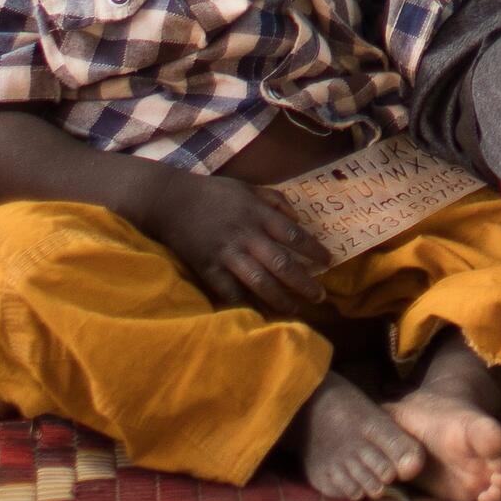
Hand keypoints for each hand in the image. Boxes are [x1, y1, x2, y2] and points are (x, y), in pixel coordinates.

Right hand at [148, 173, 330, 316]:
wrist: (170, 200)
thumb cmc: (213, 193)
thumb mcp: (248, 187)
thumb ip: (275, 200)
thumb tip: (299, 217)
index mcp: (258, 214)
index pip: (293, 234)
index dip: (314, 250)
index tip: (329, 261)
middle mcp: (246, 235)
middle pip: (281, 263)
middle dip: (303, 282)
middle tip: (320, 297)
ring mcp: (227, 253)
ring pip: (259, 281)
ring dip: (280, 298)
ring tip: (295, 311)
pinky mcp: (208, 267)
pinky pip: (229, 291)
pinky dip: (245, 304)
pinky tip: (259, 314)